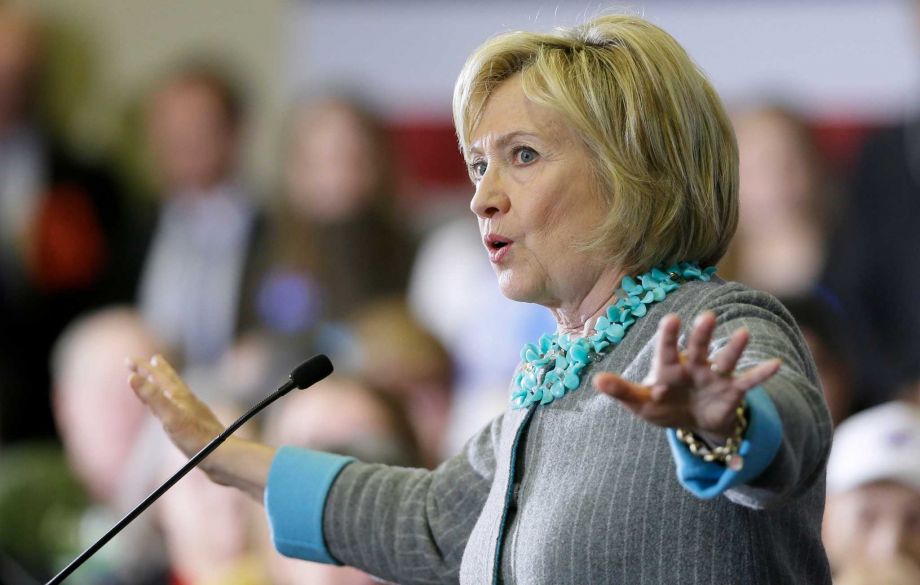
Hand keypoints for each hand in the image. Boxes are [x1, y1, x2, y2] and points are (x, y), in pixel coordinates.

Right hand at [127, 354, 224, 460]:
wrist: (223, 455)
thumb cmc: (197, 439)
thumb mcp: (170, 417)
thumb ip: (152, 397)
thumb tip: (132, 376)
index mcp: (179, 396)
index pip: (158, 377)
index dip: (143, 368)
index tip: (128, 360)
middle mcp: (187, 401)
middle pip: (171, 381)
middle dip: (159, 370)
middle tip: (154, 358)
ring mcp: (193, 412)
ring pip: (178, 392)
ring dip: (169, 384)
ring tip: (166, 379)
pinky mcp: (197, 424)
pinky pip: (181, 407)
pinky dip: (174, 402)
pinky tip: (177, 408)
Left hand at [593, 311, 779, 441]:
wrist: (692, 422)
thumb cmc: (663, 406)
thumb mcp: (640, 403)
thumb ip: (621, 391)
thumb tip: (596, 381)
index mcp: (668, 368)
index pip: (666, 349)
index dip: (669, 336)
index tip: (671, 319)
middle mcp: (693, 366)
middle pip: (698, 347)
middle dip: (702, 334)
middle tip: (708, 317)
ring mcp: (714, 377)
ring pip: (725, 359)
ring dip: (734, 348)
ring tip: (744, 334)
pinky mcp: (731, 392)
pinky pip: (747, 382)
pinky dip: (760, 374)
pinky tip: (775, 364)